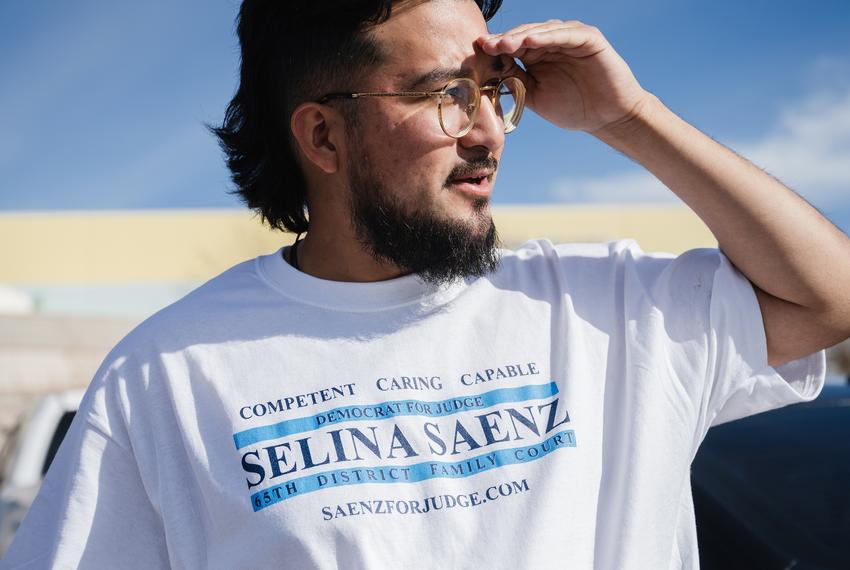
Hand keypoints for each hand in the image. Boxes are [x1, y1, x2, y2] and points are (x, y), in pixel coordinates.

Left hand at [478, 20, 651, 132]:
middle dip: (503, 41)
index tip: (476, 52)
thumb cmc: (572, 108)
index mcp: (537, 55)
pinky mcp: (587, 38)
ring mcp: (569, 38)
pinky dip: (547, 36)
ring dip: (520, 36)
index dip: (495, 48)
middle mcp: (551, 42)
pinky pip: (565, 34)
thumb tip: (488, 74)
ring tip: (503, 44)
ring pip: (541, 31)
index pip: (512, 46)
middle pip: (522, 35)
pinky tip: (530, 41)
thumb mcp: (535, 96)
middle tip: (485, 45)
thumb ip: (515, 82)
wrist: (606, 117)